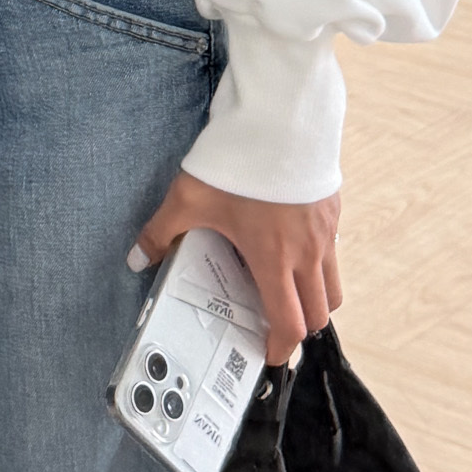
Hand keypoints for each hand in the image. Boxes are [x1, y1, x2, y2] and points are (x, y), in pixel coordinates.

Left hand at [132, 171, 341, 365]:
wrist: (280, 119)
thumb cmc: (238, 162)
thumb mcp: (190, 197)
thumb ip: (161, 231)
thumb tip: (138, 259)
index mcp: (273, 259)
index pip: (289, 324)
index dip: (279, 348)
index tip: (265, 353)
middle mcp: (307, 254)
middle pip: (318, 315)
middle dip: (298, 328)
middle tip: (273, 323)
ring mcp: (325, 234)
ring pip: (332, 288)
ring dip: (313, 299)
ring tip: (285, 287)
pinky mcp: (333, 212)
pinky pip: (333, 253)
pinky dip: (319, 264)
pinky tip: (291, 245)